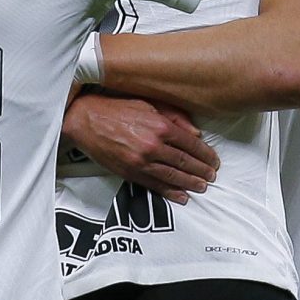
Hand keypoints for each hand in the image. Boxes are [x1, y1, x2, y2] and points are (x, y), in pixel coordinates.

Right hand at [62, 92, 218, 202]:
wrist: (85, 120)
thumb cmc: (117, 108)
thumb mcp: (149, 103)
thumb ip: (175, 116)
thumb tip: (196, 133)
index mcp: (160, 126)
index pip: (191, 144)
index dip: (206, 154)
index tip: (214, 160)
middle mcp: (153, 145)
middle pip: (185, 162)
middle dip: (201, 171)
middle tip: (212, 176)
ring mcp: (141, 161)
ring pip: (173, 176)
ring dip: (190, 183)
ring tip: (202, 187)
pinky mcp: (130, 172)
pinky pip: (154, 185)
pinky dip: (170, 192)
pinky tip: (181, 196)